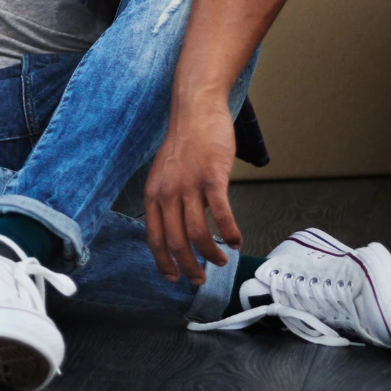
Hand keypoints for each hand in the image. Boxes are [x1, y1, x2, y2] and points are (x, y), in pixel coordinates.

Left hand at [144, 97, 241, 284]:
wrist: (196, 111)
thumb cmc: (184, 142)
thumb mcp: (165, 172)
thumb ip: (168, 199)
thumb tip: (179, 228)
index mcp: (153, 193)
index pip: (154, 237)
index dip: (164, 262)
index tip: (174, 278)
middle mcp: (167, 192)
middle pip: (176, 242)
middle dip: (189, 267)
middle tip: (200, 279)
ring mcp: (189, 184)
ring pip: (198, 233)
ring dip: (211, 254)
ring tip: (221, 261)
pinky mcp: (212, 177)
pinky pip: (221, 214)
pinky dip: (230, 232)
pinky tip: (237, 241)